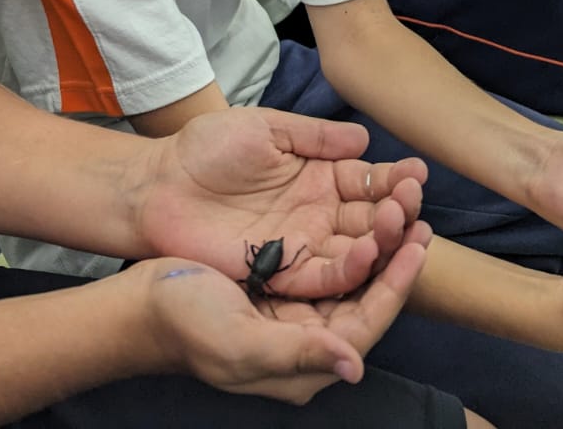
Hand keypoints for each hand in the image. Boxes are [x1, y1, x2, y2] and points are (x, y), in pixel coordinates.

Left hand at [135, 107, 428, 301]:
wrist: (160, 183)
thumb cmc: (207, 149)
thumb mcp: (265, 128)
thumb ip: (315, 136)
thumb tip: (365, 139)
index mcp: (317, 176)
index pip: (367, 181)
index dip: (394, 179)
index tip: (419, 174)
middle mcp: (317, 213)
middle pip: (370, 218)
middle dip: (398, 210)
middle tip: (415, 201)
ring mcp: (302, 244)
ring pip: (356, 250)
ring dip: (384, 240)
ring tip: (405, 224)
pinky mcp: (283, 272)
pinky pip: (325, 276)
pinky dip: (351, 267)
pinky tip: (370, 251)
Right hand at [135, 224, 431, 401]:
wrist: (143, 303)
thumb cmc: (186, 325)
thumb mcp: (239, 345)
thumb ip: (297, 354)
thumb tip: (354, 366)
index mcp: (304, 360)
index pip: (367, 322)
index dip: (396, 284)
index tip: (419, 244)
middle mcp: (309, 334)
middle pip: (366, 292)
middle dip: (394, 251)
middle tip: (416, 207)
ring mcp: (296, 305)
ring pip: (350, 268)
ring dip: (376, 233)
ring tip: (398, 197)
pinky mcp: (281, 276)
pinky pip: (326, 253)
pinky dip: (347, 226)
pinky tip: (359, 200)